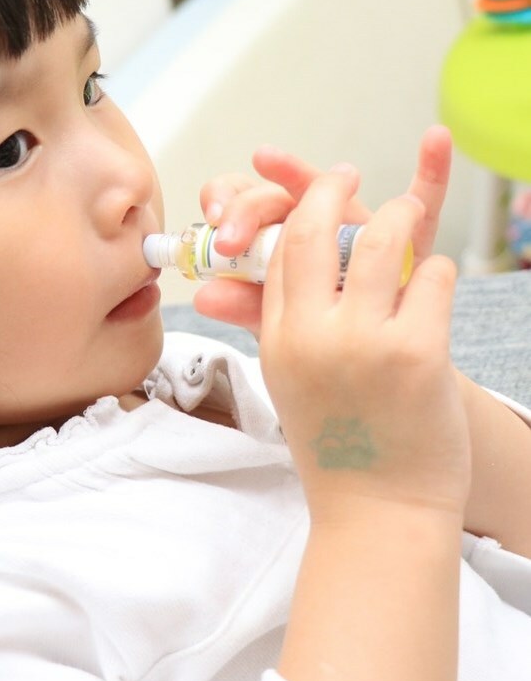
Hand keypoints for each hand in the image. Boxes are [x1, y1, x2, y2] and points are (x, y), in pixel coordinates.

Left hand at [193, 125, 451, 336]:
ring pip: (323, 187)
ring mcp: (352, 224)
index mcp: (268, 246)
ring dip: (296, 172)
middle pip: (269, 199)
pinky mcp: (400, 232)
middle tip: (229, 235)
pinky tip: (434, 139)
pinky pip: (422, 197)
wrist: (372, 369)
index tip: (212, 238)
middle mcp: (306, 225)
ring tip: (269, 161)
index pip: (233, 213)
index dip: (221, 212)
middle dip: (245, 207)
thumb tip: (203, 295)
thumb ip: (246, 306)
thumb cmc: (319, 342)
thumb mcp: (278, 327)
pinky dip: (432, 169)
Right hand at [258, 167, 469, 522]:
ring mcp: (363, 342)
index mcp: (278, 340)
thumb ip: (273, 322)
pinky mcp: (417, 353)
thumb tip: (242, 277)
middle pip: (312, 230)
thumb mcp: (289, 381)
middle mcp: (311, 336)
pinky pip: (434, 277)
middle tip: (350, 172)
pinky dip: (438, 272)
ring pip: (381, 240)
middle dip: (331, 188)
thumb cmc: (337, 446)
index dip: (296, 208)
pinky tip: (434, 285)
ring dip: (400, 214)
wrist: (377, 509)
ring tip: (409, 211)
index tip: (317, 188)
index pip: (278, 252)